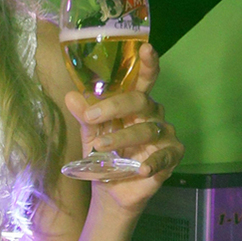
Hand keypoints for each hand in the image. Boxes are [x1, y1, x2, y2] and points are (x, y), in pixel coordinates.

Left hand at [63, 45, 182, 211]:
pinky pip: (164, 156)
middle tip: (93, 116)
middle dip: (116, 107)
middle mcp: (153, 115)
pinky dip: (152, 162)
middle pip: (141, 101)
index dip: (148, 63)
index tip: (146, 48)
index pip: (144, 79)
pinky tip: (140, 169)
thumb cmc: (105, 157)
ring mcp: (165, 135)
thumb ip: (86, 116)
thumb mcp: (90, 136)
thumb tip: (70, 96)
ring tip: (101, 148)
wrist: (111, 192)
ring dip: (123, 138)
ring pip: (148, 130)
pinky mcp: (171, 157)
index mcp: (136, 104)